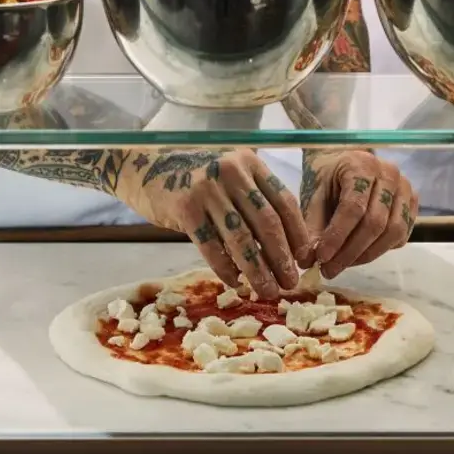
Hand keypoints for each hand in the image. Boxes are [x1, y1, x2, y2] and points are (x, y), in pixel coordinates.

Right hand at [119, 148, 309, 299]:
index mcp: (251, 163)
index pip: (284, 201)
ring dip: (257, 269)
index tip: (305, 259)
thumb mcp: (232, 179)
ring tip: (267, 290)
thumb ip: (256, 202)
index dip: (297, 233)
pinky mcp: (185, 208)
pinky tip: (235, 282)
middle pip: (267, 221)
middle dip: (282, 256)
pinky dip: (226, 268)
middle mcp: (232, 172)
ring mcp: (208, 189)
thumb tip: (286, 248)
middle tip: (291, 282)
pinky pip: (211, 246)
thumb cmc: (199, 180)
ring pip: (241, 238)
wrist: (149, 168)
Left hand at [298, 149, 418, 278]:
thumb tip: (307, 261)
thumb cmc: (327, 178)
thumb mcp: (313, 196)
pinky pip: (402, 234)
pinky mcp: (412, 203)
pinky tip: (360, 254)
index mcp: (361, 165)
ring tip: (343, 265)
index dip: (338, 236)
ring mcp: (405, 188)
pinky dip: (382, 249)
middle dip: (351, 252)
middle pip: (375, 222)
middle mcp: (389, 173)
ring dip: (367, 255)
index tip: (321, 258)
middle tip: (329, 270)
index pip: (353, 207)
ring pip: (393, 231)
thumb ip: (312, 227)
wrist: (345, 163)